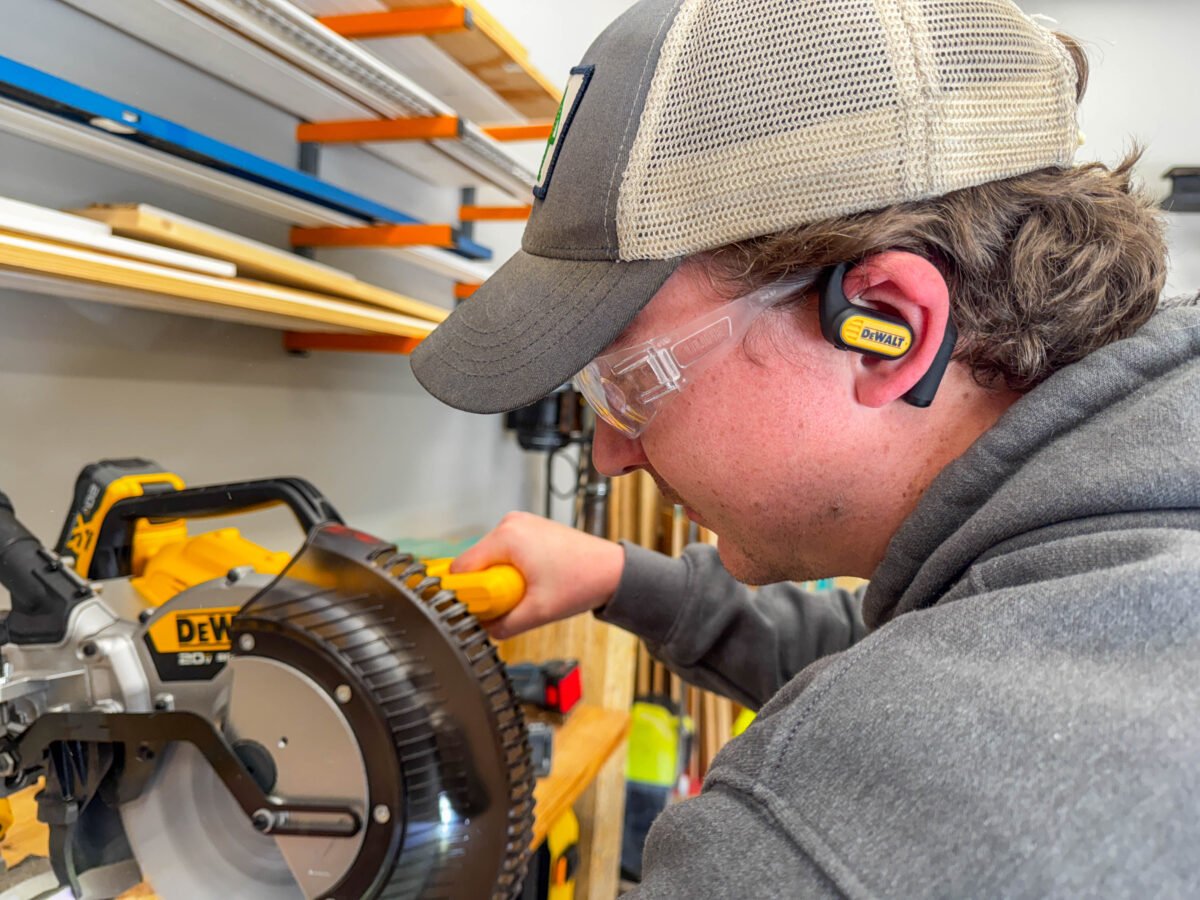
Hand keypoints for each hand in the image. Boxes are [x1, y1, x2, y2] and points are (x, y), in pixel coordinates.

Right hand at [450, 511, 624, 638]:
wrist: (613, 570)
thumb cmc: (583, 582)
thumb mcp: (537, 612)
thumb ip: (503, 625)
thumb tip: (481, 630)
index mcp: (507, 537)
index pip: (463, 567)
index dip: (466, 593)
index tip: (479, 609)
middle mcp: (510, 523)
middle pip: (475, 562)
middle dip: (487, 587)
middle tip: (511, 601)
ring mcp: (520, 523)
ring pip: (490, 558)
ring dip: (500, 579)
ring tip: (527, 590)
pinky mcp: (528, 528)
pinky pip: (504, 552)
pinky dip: (511, 569)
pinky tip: (532, 580)